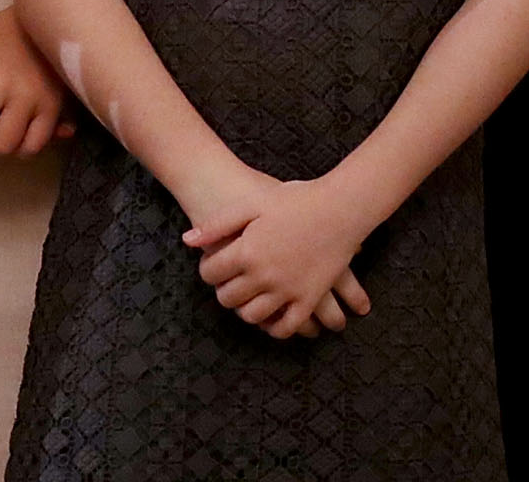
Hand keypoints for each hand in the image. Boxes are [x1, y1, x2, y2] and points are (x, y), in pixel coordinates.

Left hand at [183, 171, 375, 339]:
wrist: (340, 207)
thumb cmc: (296, 200)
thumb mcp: (253, 204)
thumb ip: (218, 224)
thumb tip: (187, 240)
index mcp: (247, 251)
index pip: (211, 273)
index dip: (209, 268)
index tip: (216, 264)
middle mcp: (263, 276)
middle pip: (228, 298)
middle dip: (225, 290)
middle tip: (231, 281)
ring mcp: (287, 291)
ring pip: (253, 317)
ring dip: (246, 310)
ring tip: (250, 297)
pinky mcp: (308, 299)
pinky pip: (286, 327)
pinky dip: (275, 328)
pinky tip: (272, 317)